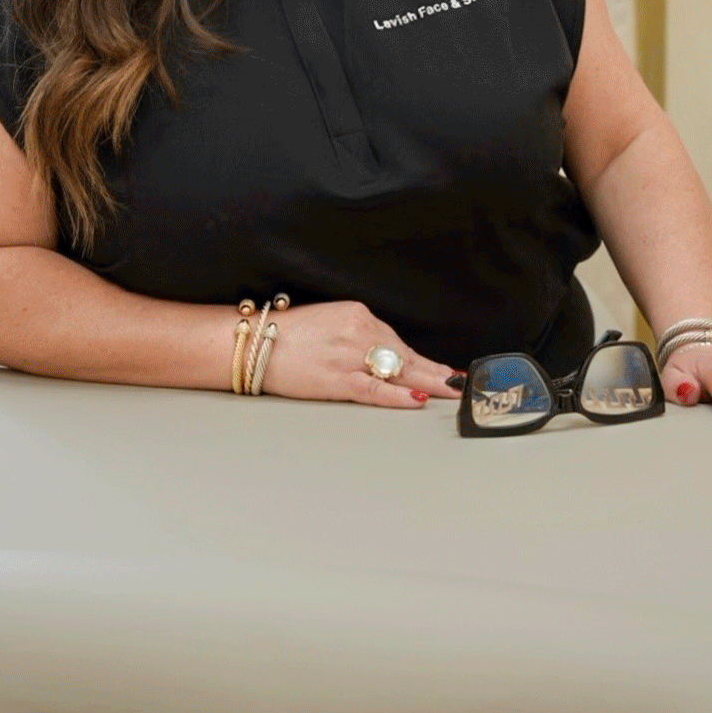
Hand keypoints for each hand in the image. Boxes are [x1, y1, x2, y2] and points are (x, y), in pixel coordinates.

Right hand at [258, 299, 464, 408]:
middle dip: (434, 371)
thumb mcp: (328, 322)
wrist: (252, 343)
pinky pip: (376, 389)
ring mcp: (350, 355)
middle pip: (404, 355)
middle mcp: (358, 330)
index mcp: (356, 313)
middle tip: (459, 383)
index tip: (442, 368)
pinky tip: (418, 399)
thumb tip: (381, 356)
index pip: (395, 340)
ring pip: (398, 371)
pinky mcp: (338, 379)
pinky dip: (400, 395)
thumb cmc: (286, 335)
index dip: (421, 359)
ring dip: (428, 382)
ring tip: (450, 392)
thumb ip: (356, 335)